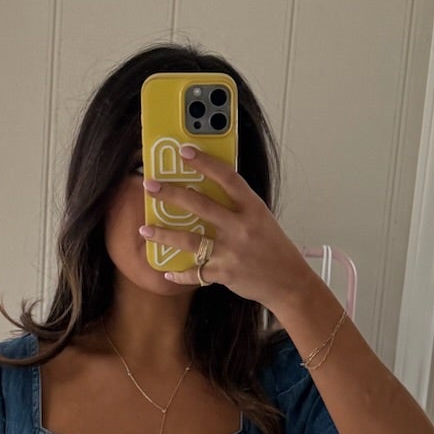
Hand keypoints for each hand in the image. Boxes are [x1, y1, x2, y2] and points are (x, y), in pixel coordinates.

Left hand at [139, 145, 317, 318]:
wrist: (289, 282)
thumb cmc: (274, 249)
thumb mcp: (261, 220)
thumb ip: (238, 207)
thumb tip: (208, 192)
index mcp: (253, 208)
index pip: (227, 177)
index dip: (205, 162)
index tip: (185, 151)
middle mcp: (241, 227)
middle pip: (201, 205)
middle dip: (171, 194)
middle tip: (150, 185)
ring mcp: (231, 251)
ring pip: (190, 240)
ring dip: (164, 234)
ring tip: (144, 230)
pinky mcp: (225, 273)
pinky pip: (196, 272)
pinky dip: (180, 273)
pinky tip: (168, 270)